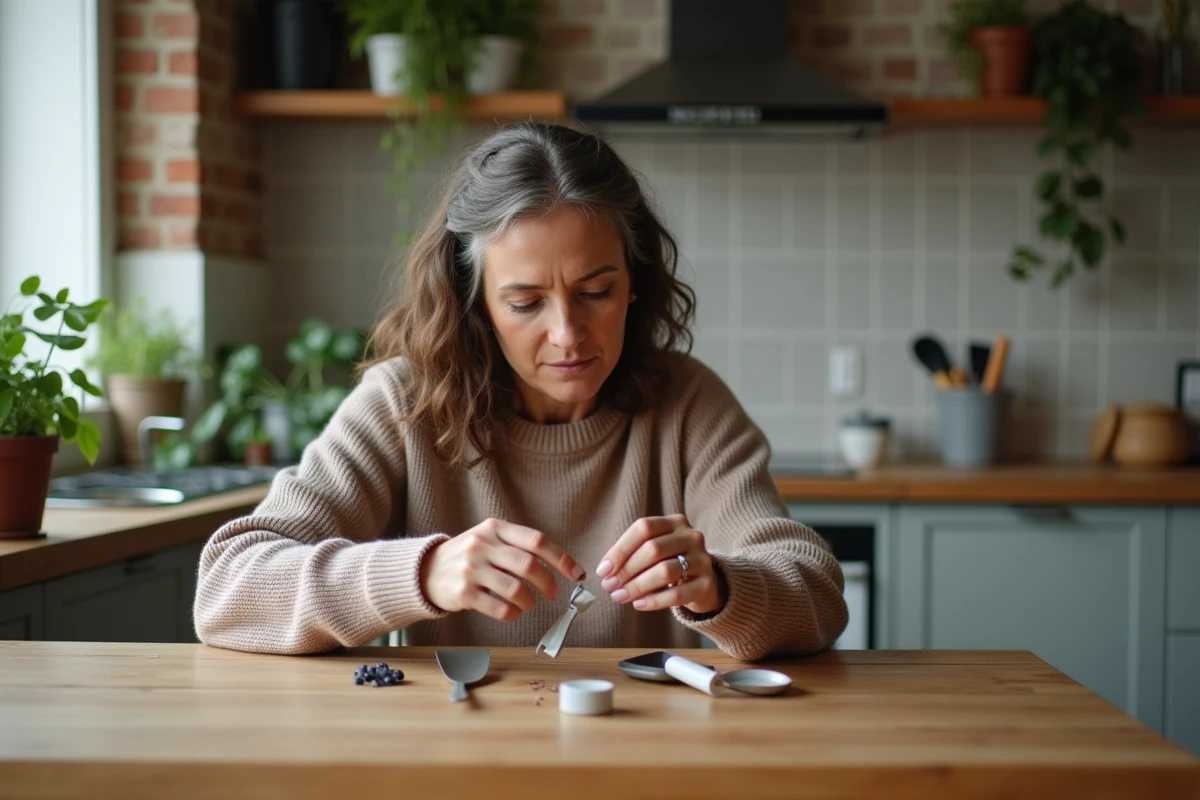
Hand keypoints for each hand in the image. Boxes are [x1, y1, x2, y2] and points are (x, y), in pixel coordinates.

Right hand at [419, 518, 585, 621]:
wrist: (424, 571)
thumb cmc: (467, 556)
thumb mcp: (488, 539)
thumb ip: (517, 546)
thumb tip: (557, 566)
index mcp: (494, 528)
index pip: (536, 540)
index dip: (561, 558)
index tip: (576, 573)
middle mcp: (482, 545)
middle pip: (528, 565)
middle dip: (547, 582)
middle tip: (553, 594)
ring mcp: (471, 569)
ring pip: (515, 589)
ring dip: (530, 601)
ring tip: (529, 605)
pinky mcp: (463, 593)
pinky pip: (498, 608)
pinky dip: (512, 614)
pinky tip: (513, 613)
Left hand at [595, 515, 726, 614]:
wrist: (704, 584)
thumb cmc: (669, 564)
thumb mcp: (654, 552)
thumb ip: (632, 555)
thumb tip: (606, 572)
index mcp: (674, 522)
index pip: (644, 528)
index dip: (620, 549)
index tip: (603, 570)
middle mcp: (691, 536)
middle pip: (653, 549)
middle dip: (626, 570)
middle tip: (609, 587)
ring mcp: (702, 559)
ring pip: (665, 571)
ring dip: (637, 586)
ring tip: (620, 596)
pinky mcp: (707, 584)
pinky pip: (677, 594)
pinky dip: (654, 601)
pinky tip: (639, 604)